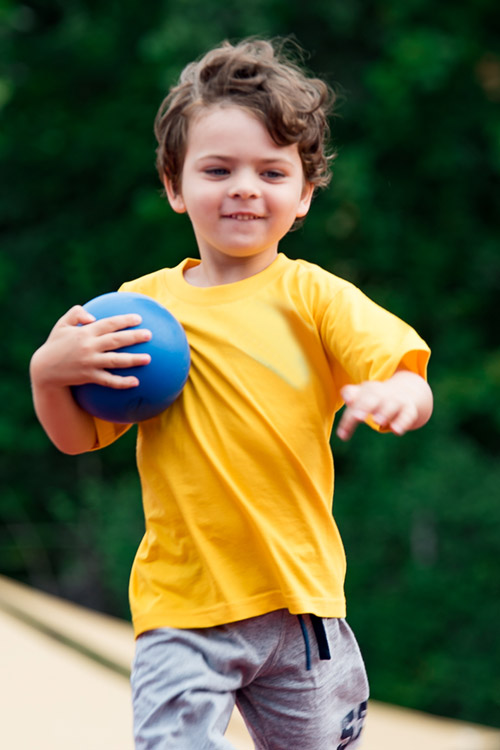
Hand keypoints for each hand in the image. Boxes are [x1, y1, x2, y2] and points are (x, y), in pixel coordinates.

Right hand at [31, 305, 151, 389]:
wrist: (44, 369)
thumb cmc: (56, 344)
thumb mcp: (62, 325)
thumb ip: (76, 313)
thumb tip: (94, 317)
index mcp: (85, 332)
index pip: (108, 323)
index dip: (124, 320)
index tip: (139, 318)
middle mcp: (89, 346)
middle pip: (116, 340)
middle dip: (134, 337)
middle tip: (149, 335)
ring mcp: (89, 362)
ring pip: (115, 360)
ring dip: (133, 360)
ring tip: (148, 359)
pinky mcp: (89, 376)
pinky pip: (108, 380)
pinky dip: (121, 382)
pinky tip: (136, 382)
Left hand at [336, 369, 431, 440]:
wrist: (406, 390)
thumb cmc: (375, 398)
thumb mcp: (362, 396)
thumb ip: (351, 396)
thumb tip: (348, 397)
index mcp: (367, 389)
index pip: (354, 397)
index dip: (348, 414)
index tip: (342, 434)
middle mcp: (382, 393)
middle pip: (373, 397)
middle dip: (365, 406)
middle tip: (358, 417)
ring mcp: (397, 400)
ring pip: (392, 404)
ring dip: (384, 412)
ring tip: (377, 421)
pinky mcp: (409, 409)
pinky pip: (408, 414)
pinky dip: (402, 422)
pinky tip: (396, 431)